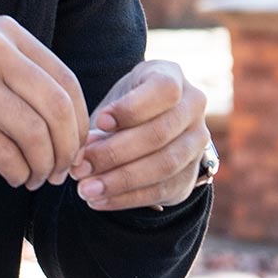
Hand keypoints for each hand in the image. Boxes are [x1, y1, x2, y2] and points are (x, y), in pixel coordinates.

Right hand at [0, 19, 90, 189]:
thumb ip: (17, 71)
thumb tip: (66, 121)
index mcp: (5, 33)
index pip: (66, 80)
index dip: (81, 121)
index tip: (77, 146)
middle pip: (57, 108)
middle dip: (67, 149)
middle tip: (63, 171)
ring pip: (34, 134)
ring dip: (43, 166)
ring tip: (35, 178)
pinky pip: (2, 153)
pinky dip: (17, 172)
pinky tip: (14, 177)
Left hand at [70, 61, 208, 210]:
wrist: (150, 125)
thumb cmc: (125, 106)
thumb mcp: (115, 100)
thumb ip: (102, 124)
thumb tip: (84, 155)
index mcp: (172, 76)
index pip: (164, 90)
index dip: (132, 108)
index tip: (99, 121)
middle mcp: (193, 108)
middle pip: (160, 133)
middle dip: (115, 153)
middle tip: (80, 167)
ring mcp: (197, 143)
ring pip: (164, 165)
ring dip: (120, 181)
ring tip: (85, 189)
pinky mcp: (189, 175)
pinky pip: (160, 190)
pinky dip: (126, 198)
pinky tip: (98, 201)